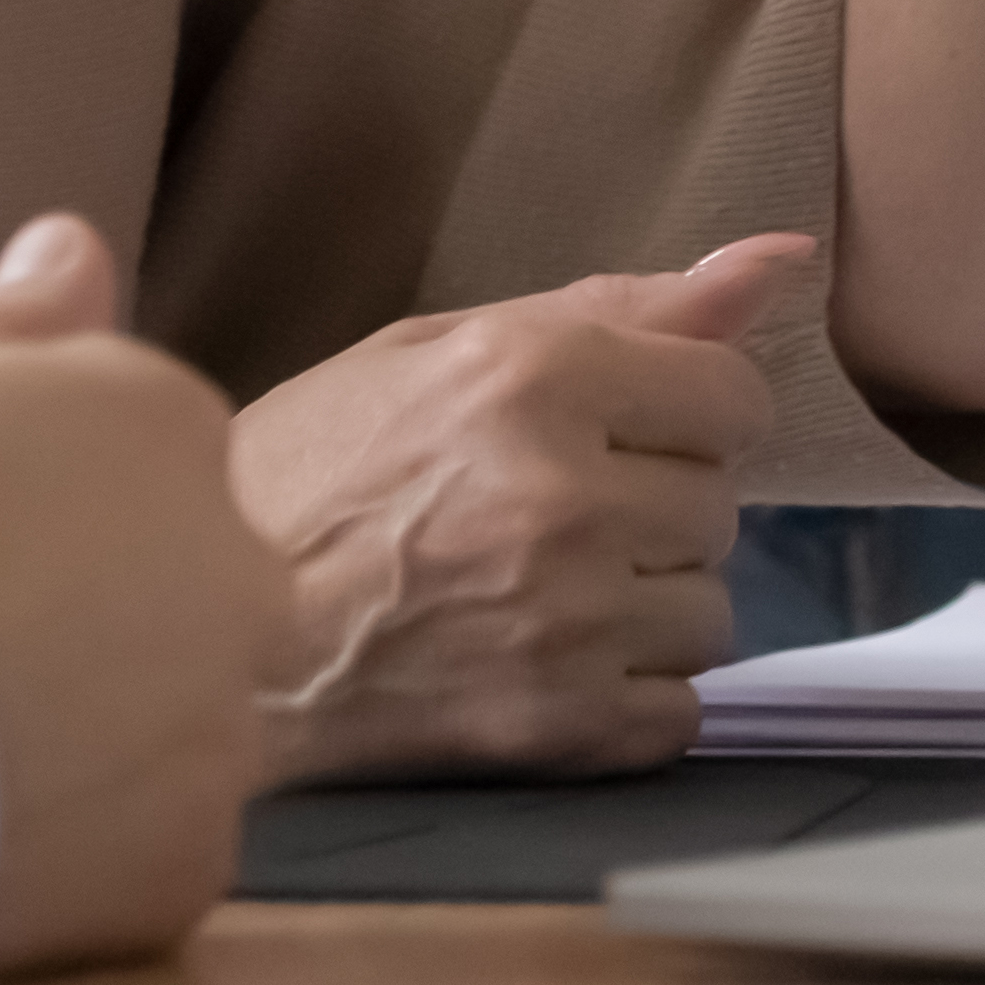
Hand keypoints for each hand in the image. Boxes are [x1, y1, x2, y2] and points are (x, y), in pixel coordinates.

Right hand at [0, 213, 292, 977]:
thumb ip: (12, 326)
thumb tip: (75, 248)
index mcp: (167, 427)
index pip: (148, 457)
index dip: (45, 510)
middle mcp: (234, 571)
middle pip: (192, 596)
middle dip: (109, 626)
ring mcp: (220, 732)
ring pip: (182, 735)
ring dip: (105, 747)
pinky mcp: (184, 871)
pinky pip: (149, 856)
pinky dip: (83, 854)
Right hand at [231, 235, 801, 779]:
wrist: (203, 638)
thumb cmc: (307, 475)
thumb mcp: (435, 350)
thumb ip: (618, 305)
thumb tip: (781, 258)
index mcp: (530, 377)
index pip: (733, 393)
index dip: (678, 412)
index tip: (612, 432)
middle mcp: (565, 495)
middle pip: (720, 503)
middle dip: (649, 506)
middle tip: (541, 516)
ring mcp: (570, 621)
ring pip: (711, 609)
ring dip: (644, 604)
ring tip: (538, 594)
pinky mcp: (563, 727)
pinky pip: (681, 708)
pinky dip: (625, 692)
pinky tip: (540, 663)